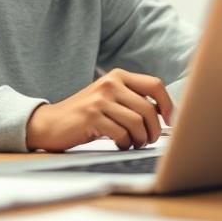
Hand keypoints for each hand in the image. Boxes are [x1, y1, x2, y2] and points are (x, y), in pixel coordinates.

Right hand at [25, 69, 173, 151]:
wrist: (51, 123)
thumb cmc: (86, 114)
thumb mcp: (109, 98)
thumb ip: (132, 100)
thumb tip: (164, 115)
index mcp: (118, 76)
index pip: (155, 85)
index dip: (168, 104)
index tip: (170, 121)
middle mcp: (110, 83)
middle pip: (148, 109)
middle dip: (154, 130)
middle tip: (148, 140)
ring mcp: (100, 100)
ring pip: (137, 122)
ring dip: (140, 139)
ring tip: (133, 143)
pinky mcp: (92, 117)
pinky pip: (121, 133)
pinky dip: (125, 143)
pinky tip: (119, 144)